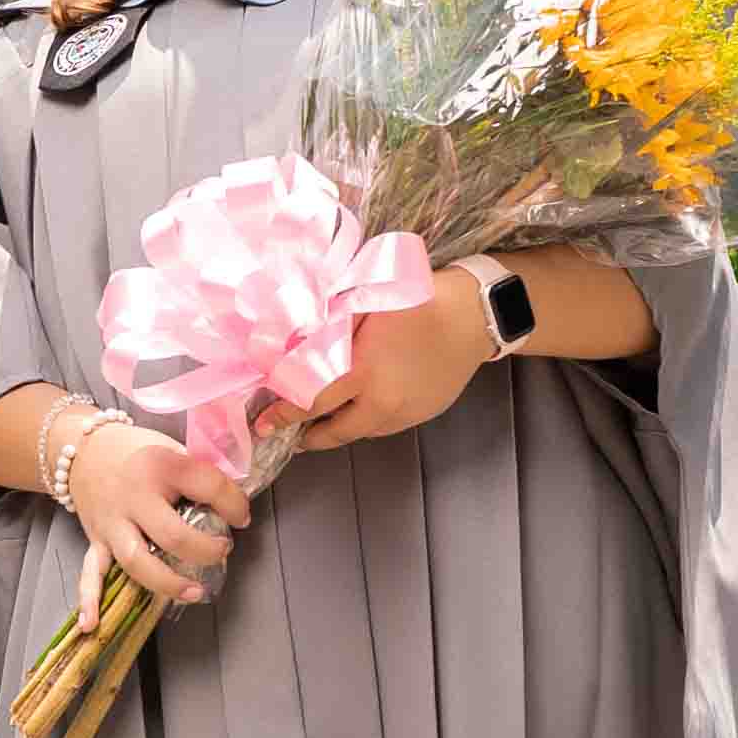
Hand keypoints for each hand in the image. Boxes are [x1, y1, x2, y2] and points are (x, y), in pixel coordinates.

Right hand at [68, 417, 253, 605]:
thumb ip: (199, 475)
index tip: (242, 518)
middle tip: (223, 551)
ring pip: (136, 560)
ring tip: (196, 592)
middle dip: (205, 550)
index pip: (208, 487)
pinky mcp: (97, 539)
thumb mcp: (172, 448)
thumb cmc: (137, 451)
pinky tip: (91, 624)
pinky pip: (91, 571)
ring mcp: (112, 522)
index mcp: (160, 466)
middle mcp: (134, 496)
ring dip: (167, 582)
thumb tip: (233, 505)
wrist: (84, 448)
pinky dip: (90, 599)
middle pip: (172, 535)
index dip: (235, 506)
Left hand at [288, 278, 486, 453]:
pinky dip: (365, 420)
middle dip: (308, 436)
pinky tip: (358, 407)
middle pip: (336, 431)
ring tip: (319, 422)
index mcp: (364, 372)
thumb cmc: (418, 300)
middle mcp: (383, 401)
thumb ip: (330, 330)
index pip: (312, 402)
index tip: (263, 424)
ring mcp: (405, 412)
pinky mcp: (422, 414)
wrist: (474, 316)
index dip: (284, 415)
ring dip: (338, 428)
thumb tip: (296, 348)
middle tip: (289, 435)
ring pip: (361, 431)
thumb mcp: (365, 305)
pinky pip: (384, 425)